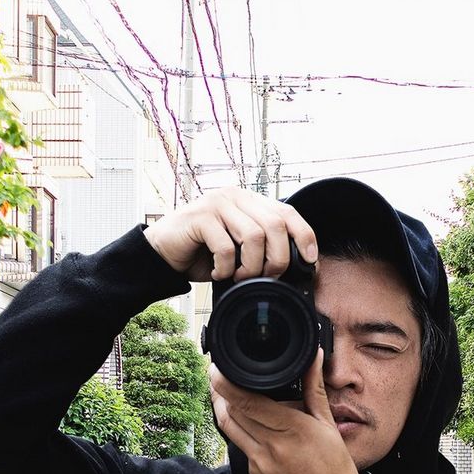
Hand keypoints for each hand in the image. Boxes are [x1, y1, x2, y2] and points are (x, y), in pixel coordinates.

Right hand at [143, 186, 317, 283]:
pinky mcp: (199, 217)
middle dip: (277, 258)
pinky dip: (226, 267)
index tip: (310, 260)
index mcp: (249, 201)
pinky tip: (219, 273)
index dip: (304, 236)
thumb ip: (262, 246)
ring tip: (240, 276)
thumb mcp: (238, 248)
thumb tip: (295, 265)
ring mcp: (217, 204)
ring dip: (252, 266)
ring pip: (254, 236)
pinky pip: (226, 246)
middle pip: (275, 225)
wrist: (163, 254)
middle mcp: (235, 196)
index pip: (287, 212)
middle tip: (266, 276)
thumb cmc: (202, 253)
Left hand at [210, 350, 360, 473]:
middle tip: (219, 376)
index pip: (247, 402)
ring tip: (224, 394)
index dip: (226, 384)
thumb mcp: (328, 425)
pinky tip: (247, 422)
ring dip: (223, 409)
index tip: (217, 369)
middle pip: (231, 413)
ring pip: (230, 429)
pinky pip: (241, 447)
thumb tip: (314, 357)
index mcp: (292, 429)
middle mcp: (271, 446)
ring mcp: (259, 463)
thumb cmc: (334, 468)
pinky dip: (240, 431)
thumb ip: (314, 389)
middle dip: (220, 392)